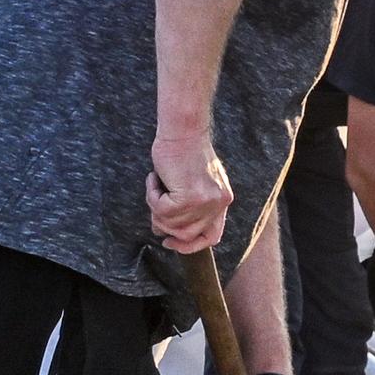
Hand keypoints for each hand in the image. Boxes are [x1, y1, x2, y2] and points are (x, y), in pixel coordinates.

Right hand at [147, 138, 230, 254]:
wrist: (183, 130)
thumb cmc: (182, 151)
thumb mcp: (193, 181)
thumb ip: (187, 205)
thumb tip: (164, 231)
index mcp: (223, 201)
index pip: (212, 237)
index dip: (190, 245)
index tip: (170, 243)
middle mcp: (219, 203)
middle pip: (187, 234)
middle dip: (164, 225)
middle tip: (154, 206)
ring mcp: (206, 201)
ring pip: (171, 223)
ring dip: (155, 207)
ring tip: (155, 186)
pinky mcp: (190, 196)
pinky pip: (162, 209)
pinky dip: (152, 196)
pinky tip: (155, 179)